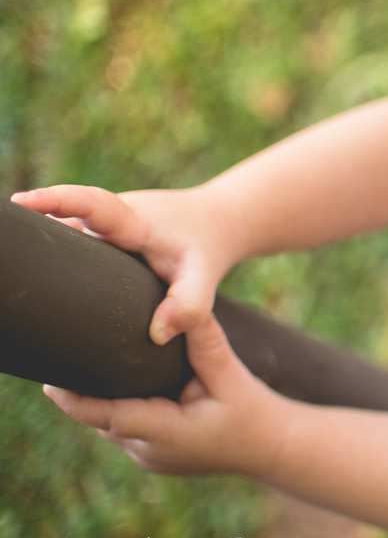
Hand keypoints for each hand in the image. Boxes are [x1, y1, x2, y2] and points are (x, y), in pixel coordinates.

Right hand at [10, 184, 248, 343]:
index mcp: (133, 220)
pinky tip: (22, 284)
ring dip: (32, 243)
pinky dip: (47, 255)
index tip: (22, 203)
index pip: (94, 204)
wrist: (215, 224)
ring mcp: (100, 228)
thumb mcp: (206, 275)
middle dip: (26, 224)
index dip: (58, 201)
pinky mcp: (97, 240)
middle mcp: (109, 219)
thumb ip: (190, 305)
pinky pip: (67, 243)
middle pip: (61, 217)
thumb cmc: (207, 248)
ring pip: (61, 231)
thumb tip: (157, 336)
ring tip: (4, 273)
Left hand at [43, 315, 290, 476]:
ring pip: (109, 424)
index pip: (112, 417)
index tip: (49, 383)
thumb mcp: (233, 376)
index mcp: (170, 434)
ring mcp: (149, 457)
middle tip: (63, 354)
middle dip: (81, 392)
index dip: (77, 401)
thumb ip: (206, 344)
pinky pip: (123, 427)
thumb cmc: (253, 412)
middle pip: (102, 419)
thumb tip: (187, 309)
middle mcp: (151, 452)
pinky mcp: (151, 453)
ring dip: (98, 399)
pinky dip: (116, 405)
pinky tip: (112, 378)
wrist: (271, 447)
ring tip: (81, 360)